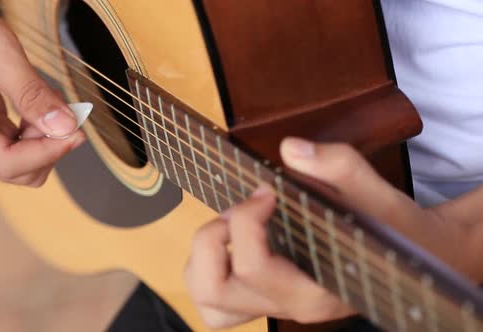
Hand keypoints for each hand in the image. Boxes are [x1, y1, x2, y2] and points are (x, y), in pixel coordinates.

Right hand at [0, 1, 84, 186]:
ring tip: (45, 98)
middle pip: (18, 171)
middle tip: (63, 108)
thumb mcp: (0, 53)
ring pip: (24, 165)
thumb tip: (65, 126)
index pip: (8, 163)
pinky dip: (38, 132)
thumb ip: (33, 93)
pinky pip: (21, 150)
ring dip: (45, 138)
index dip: (48, 153)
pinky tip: (38, 104)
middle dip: (48, 145)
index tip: (77, 132)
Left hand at [185, 137, 442, 328]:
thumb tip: (290, 148)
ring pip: (207, 300)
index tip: (266, 190)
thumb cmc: (397, 231)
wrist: (415, 254)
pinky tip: (233, 241)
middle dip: (212, 239)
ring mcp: (275, 307)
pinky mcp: (268, 299)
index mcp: (316, 290)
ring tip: (232, 226)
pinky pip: (217, 302)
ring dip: (203, 257)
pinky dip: (208, 270)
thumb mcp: (378, 194)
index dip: (246, 219)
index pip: (254, 266)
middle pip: (212, 289)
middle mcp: (289, 306)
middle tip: (239, 210)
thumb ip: (338, 167)